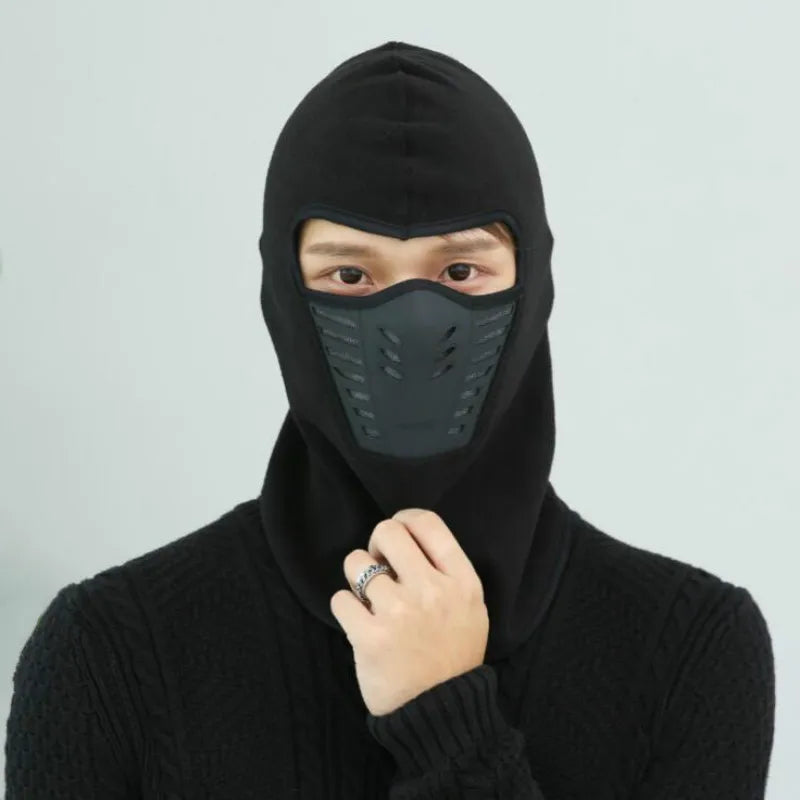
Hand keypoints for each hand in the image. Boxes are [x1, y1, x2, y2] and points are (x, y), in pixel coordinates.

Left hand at [330, 508, 489, 716]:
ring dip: (356, 579)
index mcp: (461, 581)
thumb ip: (446, 571)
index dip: (403, 521)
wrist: (441, 714)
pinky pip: (340, 599)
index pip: (426, 523)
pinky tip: (360, 624)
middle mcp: (432, 591)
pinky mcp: (370, 638)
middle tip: (378, 568)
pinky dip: (345, 609)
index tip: (396, 535)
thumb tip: (405, 541)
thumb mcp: (471, 608)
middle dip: (376, 546)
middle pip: (387, 533)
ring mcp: (400, 613)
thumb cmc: (453, 656)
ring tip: (368, 600)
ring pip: (355, 563)